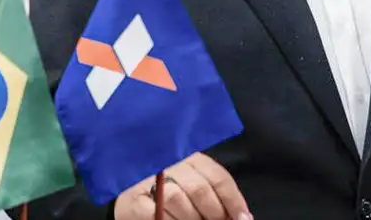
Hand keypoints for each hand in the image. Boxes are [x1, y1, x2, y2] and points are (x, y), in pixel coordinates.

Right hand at [114, 152, 251, 219]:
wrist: (127, 186)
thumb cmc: (166, 186)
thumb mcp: (191, 181)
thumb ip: (212, 193)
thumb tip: (242, 216)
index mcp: (189, 156)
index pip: (217, 177)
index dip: (233, 200)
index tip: (244, 218)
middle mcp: (169, 163)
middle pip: (200, 189)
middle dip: (215, 213)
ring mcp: (148, 180)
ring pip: (179, 201)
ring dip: (194, 219)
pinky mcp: (133, 201)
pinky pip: (158, 215)